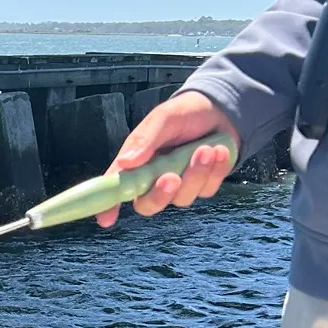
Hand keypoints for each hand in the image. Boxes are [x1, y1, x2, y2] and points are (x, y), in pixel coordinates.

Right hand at [95, 91, 239, 227]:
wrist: (221, 109)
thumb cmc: (184, 113)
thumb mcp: (163, 118)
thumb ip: (145, 139)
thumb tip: (126, 162)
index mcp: (137, 165)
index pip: (118, 188)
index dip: (108, 206)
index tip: (106, 219)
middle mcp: (154, 180)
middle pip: (148, 205)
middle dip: (160, 194)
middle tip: (172, 177)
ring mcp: (180, 187)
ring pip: (182, 198)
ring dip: (196, 173)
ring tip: (208, 147)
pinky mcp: (203, 186)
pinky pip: (207, 189)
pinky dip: (216, 170)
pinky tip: (220, 150)